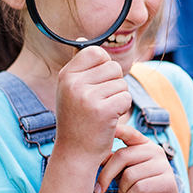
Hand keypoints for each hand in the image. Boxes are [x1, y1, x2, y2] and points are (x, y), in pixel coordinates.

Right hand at [53, 46, 131, 161]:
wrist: (75, 153)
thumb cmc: (77, 120)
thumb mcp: (71, 90)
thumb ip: (79, 66)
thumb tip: (83, 38)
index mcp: (66, 75)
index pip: (96, 52)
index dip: (104, 66)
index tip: (98, 84)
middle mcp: (74, 83)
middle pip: (113, 67)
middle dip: (114, 85)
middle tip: (101, 103)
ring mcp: (87, 97)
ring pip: (121, 84)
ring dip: (119, 98)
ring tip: (103, 112)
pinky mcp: (103, 110)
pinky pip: (126, 98)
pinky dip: (123, 109)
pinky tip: (109, 120)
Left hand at [99, 124, 180, 192]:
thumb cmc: (139, 190)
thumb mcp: (123, 174)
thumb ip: (113, 162)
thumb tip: (95, 154)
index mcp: (144, 145)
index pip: (129, 133)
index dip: (118, 129)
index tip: (105, 128)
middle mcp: (156, 151)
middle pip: (122, 156)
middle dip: (106, 175)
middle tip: (99, 190)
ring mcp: (164, 165)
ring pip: (130, 175)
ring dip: (121, 191)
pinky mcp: (167, 182)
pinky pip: (139, 188)